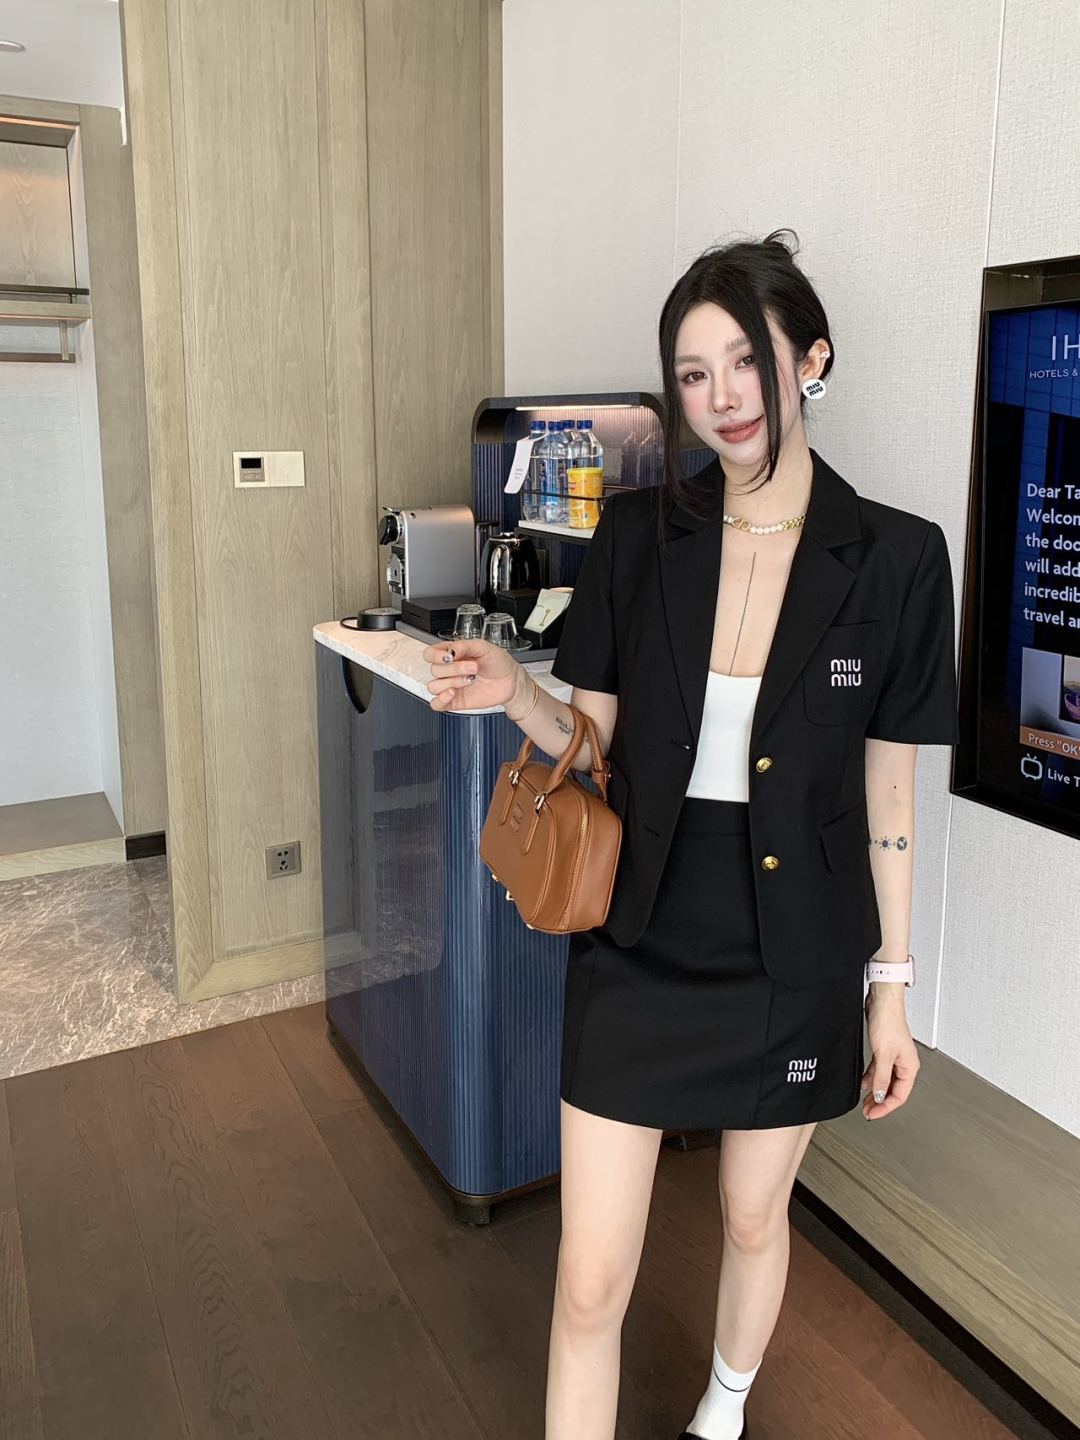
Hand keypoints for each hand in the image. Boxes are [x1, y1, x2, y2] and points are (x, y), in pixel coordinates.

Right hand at [421, 638, 520, 712]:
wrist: (511, 681)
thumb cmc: (498, 663)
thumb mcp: (484, 647)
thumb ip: (464, 646)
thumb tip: (450, 651)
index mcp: (451, 654)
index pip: (429, 654)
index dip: (435, 656)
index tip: (449, 657)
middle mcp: (449, 670)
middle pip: (434, 670)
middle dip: (455, 669)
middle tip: (473, 668)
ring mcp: (450, 686)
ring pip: (434, 686)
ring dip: (453, 682)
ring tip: (470, 680)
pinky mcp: (454, 701)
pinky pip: (436, 704)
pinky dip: (441, 699)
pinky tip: (453, 693)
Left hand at [860, 989, 919, 1119]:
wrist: (882, 1001)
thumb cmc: (889, 1021)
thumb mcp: (883, 1054)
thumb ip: (881, 1077)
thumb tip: (880, 1095)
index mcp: (910, 1066)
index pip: (900, 1095)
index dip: (886, 1107)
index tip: (873, 1114)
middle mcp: (904, 1063)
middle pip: (893, 1090)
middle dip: (880, 1102)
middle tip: (867, 1111)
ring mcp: (894, 1057)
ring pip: (885, 1081)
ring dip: (875, 1091)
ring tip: (865, 1102)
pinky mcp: (884, 1050)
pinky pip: (879, 1070)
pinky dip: (871, 1078)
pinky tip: (864, 1084)